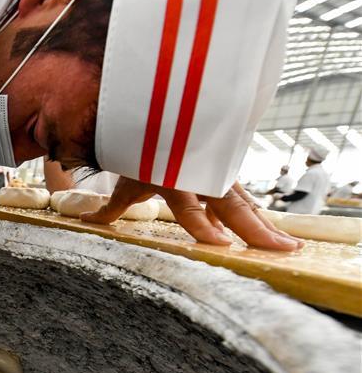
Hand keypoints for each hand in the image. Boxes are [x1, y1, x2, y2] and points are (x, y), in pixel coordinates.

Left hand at [81, 177, 303, 250]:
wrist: (158, 122)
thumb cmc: (140, 156)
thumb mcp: (125, 182)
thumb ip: (109, 208)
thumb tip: (84, 222)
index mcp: (172, 181)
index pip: (190, 211)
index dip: (204, 228)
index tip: (222, 245)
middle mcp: (199, 179)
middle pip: (230, 208)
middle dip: (254, 231)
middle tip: (278, 250)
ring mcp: (217, 176)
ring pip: (244, 203)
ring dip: (265, 225)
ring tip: (287, 246)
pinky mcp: (226, 176)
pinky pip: (244, 198)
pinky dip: (260, 215)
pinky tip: (279, 234)